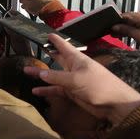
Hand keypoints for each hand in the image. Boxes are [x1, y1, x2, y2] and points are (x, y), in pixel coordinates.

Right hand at [23, 33, 139, 125]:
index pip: (63, 46)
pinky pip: (56, 89)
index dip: (55, 40)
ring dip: (40, 74)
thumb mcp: (75, 79)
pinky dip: (46, 90)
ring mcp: (72, 80)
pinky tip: (36, 91)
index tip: (46, 34)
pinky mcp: (71, 92)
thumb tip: (40, 73)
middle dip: (45, 55)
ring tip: (25, 71)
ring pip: (52, 75)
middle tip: (32, 49)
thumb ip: (56, 76)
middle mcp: (73, 68)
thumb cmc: (98, 86)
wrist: (114, 104)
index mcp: (76, 59)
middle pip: (56, 59)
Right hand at [112, 12, 139, 52]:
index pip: (127, 15)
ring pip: (134, 21)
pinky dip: (133, 29)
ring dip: (126, 27)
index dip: (117, 20)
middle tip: (111, 33)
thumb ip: (128, 31)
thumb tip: (115, 27)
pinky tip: (128, 34)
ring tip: (118, 35)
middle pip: (130, 17)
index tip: (109, 27)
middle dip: (120, 24)